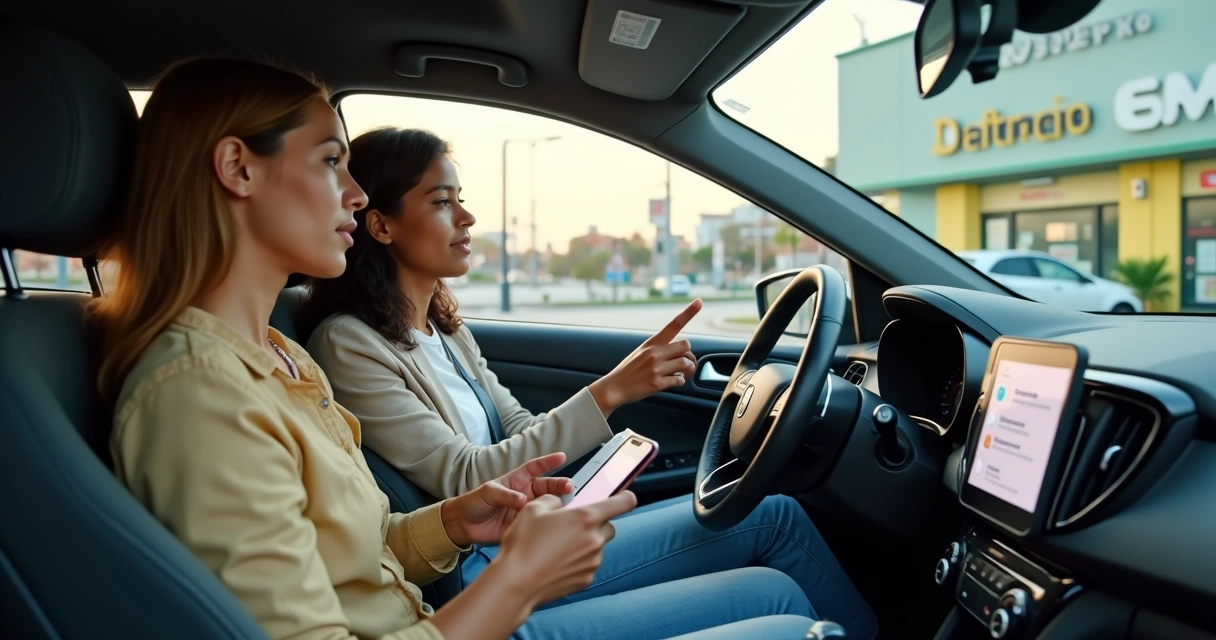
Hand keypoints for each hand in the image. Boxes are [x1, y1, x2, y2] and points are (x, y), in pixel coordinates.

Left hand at [440, 453, 572, 546]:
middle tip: (569, 487)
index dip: (549, 462)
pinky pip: (537, 524)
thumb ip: (507, 495)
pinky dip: (545, 523)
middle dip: (560, 486)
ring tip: (564, 504)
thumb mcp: (489, 492)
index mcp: (517, 480)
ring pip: (546, 505)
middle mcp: (525, 494)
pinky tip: (552, 523)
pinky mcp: (523, 526)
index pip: (536, 468)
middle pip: (547, 487)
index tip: (562, 457)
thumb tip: (524, 500)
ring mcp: (525, 510)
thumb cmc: (475, 502)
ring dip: (556, 504)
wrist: (463, 524)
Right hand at [495, 491, 637, 608]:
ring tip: (557, 547)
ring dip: (585, 544)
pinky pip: (588, 565)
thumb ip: (552, 499)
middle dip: (596, 524)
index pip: (623, 503)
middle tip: (573, 527)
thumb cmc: (523, 544)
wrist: (516, 582)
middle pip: (609, 526)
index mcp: (585, 518)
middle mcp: (594, 540)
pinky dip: (578, 561)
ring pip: (597, 547)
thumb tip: (559, 503)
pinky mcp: (586, 579)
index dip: (626, 497)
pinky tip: (557, 562)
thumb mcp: (533, 508)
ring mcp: (592, 562)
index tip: (625, 497)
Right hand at [589, 299, 701, 415]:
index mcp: (651, 343)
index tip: (699, 302)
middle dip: (689, 354)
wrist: (614, 387)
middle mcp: (655, 353)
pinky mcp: (657, 383)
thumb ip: (659, 348)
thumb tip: (679, 349)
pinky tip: (672, 381)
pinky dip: (679, 381)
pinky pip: (679, 380)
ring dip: (687, 370)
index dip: (688, 312)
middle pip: (686, 345)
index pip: (673, 324)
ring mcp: (656, 368)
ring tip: (681, 373)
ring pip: (686, 363)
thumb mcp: (641, 351)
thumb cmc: (629, 370)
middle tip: (686, 362)